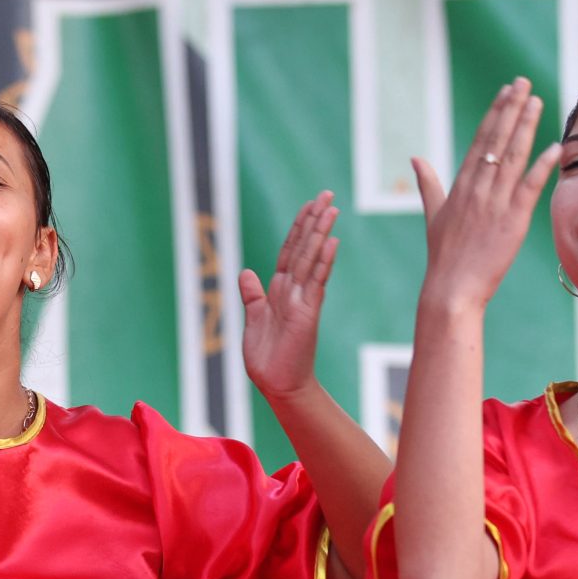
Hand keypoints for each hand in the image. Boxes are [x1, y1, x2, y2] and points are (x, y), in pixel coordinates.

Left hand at [240, 191, 337, 398]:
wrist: (277, 384)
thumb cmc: (267, 356)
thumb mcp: (254, 318)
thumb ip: (252, 295)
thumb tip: (246, 272)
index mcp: (279, 289)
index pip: (290, 250)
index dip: (298, 227)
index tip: (309, 204)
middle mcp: (293, 290)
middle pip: (303, 247)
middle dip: (313, 220)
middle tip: (327, 193)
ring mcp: (302, 299)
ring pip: (311, 259)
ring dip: (320, 234)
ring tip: (330, 209)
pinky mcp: (308, 313)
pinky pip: (316, 282)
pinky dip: (323, 262)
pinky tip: (331, 242)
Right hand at [412, 78, 560, 315]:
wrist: (451, 288)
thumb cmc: (443, 255)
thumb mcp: (433, 215)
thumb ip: (428, 184)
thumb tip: (415, 158)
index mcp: (461, 185)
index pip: (481, 140)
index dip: (495, 113)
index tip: (506, 90)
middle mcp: (478, 188)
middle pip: (497, 140)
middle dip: (512, 109)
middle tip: (524, 82)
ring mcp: (495, 203)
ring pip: (513, 157)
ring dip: (526, 127)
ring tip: (537, 101)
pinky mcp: (512, 221)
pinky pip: (530, 188)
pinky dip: (542, 166)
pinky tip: (554, 146)